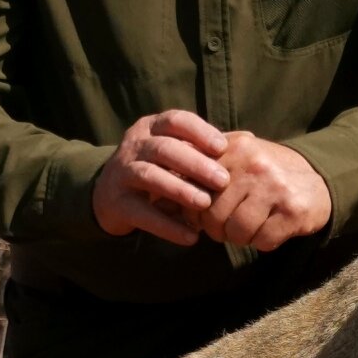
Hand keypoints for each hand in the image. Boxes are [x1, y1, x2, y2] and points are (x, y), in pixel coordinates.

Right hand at [93, 109, 228, 243]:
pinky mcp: (116, 203)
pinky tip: (190, 236)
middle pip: (164, 149)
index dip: (199, 132)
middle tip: (222, 180)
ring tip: (205, 203)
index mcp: (151, 128)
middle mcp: (134, 146)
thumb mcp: (175, 152)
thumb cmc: (156, 168)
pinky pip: (143, 213)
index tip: (222, 147)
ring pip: (150, 176)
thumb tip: (248, 138)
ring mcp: (122, 173)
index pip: (175, 121)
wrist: (109, 196)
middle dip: (195, 164)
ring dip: (180, 190)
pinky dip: (168, 226)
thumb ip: (204, 147)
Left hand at [199, 129, 332, 252]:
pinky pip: (263, 241)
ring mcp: (275, 188)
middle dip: (217, 229)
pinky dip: (263, 242)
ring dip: (240, 238)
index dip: (195, 209)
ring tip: (249, 227)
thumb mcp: (235, 159)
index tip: (203, 214)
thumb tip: (159, 196)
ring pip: (237, 231)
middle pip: (213, 215)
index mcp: (235, 148)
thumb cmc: (265, 173)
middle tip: (228, 226)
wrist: (318, 178)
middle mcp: (254, 165)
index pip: (196, 188)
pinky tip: (270, 229)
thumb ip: (199, 169)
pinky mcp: (293, 211)